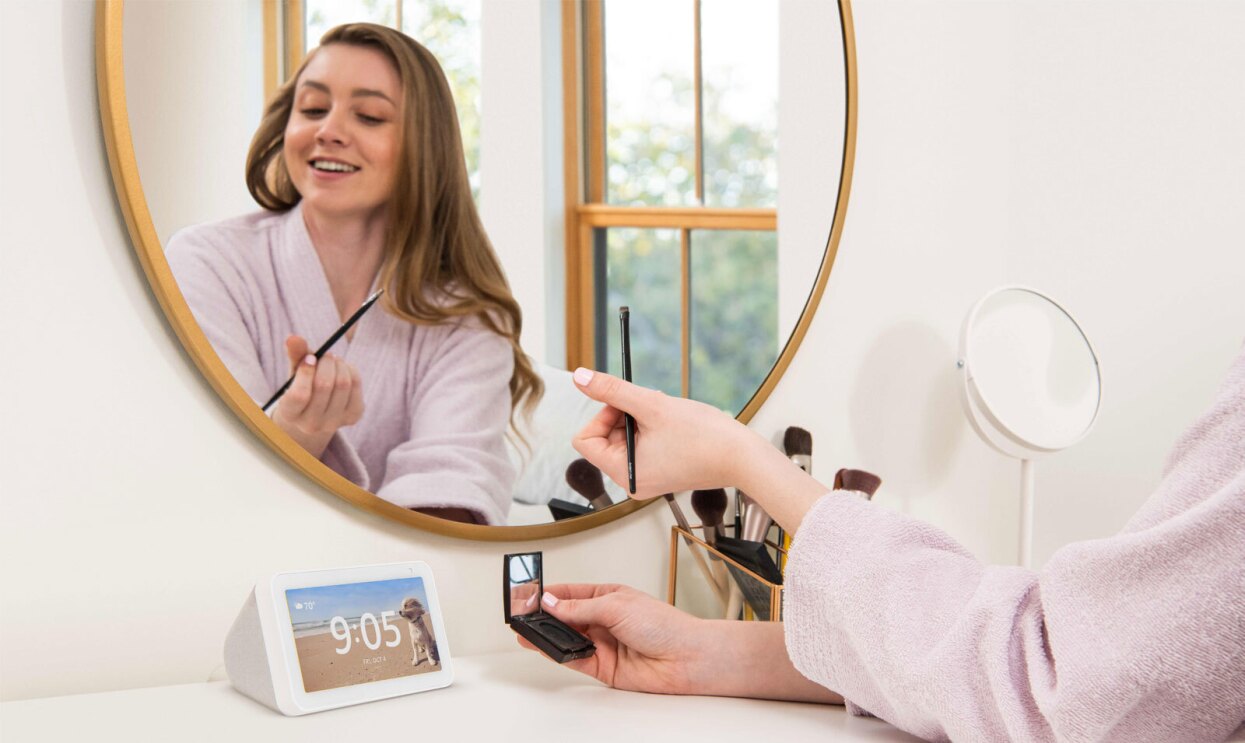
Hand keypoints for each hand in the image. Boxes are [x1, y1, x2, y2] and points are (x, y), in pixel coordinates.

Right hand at [271, 335, 363, 457]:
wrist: (317, 413)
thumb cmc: (303, 387)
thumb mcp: (295, 373)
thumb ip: (295, 356)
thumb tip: (293, 338)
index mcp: (290, 414)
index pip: (299, 395)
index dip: (306, 372)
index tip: (310, 358)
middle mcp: (311, 425)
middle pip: (324, 385)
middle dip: (326, 363)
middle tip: (326, 355)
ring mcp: (333, 423)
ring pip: (342, 384)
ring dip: (339, 365)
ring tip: (334, 362)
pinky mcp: (353, 416)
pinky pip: (356, 385)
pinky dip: (351, 370)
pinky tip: (344, 370)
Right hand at [516, 584, 706, 694]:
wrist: (685, 658)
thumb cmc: (664, 625)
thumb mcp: (616, 605)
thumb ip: (580, 607)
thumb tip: (552, 602)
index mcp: (608, 596)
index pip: (570, 593)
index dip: (549, 594)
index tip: (529, 594)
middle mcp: (603, 620)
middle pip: (564, 617)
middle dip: (543, 616)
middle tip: (521, 615)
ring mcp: (602, 644)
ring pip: (566, 639)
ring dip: (547, 636)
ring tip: (526, 631)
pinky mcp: (602, 667)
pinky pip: (573, 659)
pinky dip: (558, 654)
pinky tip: (545, 647)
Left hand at [570, 368, 832, 534]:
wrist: (744, 457)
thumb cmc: (704, 436)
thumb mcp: (652, 405)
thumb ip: (612, 390)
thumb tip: (579, 377)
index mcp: (623, 473)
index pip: (585, 439)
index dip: (602, 415)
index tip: (628, 404)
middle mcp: (631, 481)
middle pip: (604, 437)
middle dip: (624, 415)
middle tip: (652, 407)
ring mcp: (646, 478)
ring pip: (623, 438)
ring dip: (640, 419)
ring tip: (666, 415)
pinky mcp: (660, 472)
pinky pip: (641, 445)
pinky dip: (651, 428)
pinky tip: (673, 424)